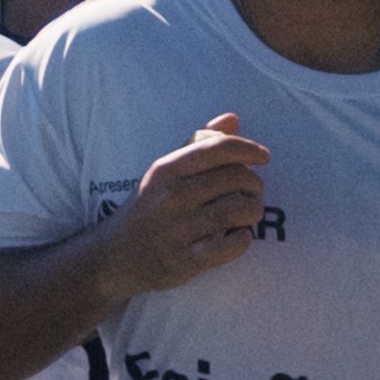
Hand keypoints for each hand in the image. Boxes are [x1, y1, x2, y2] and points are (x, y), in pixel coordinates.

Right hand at [93, 113, 268, 300]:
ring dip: (253, 210)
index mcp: (168, 168)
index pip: (218, 148)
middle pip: (233, 178)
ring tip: (250, 212)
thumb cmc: (147, 206)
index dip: (248, 148)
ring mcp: (178, 229)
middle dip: (254, 183)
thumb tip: (232, 119)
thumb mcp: (164, 170)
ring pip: (236, 210)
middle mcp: (172, 195)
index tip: (264, 156)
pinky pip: (229, 247)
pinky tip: (240, 236)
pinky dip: (243, 240)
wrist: (115, 255)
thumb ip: (198, 144)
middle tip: (255, 190)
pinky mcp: (185, 260)